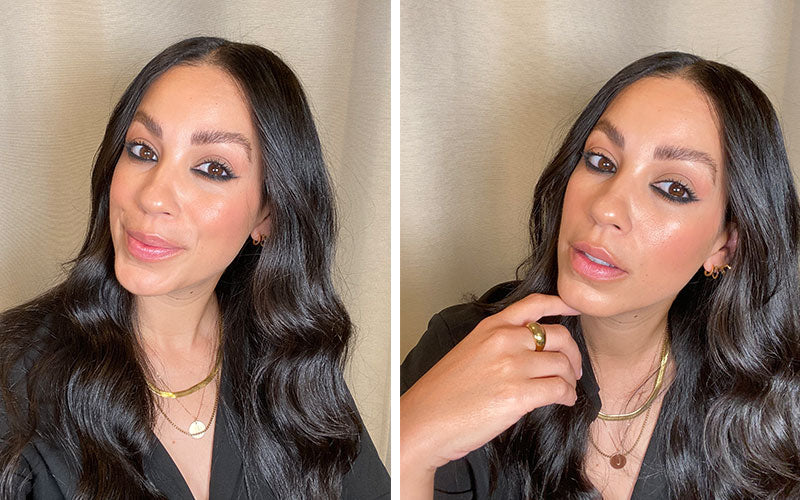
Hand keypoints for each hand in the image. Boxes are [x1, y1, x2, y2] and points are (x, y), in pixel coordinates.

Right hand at [401, 294, 580, 489]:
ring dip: (570, 379)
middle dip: (573, 353)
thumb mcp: (468, 353)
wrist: (425, 421)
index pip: (534, 305)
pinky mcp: (518, 395)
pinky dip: (567, 396)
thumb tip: (529, 353)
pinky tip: (563, 400)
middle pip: (559, 336)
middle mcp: (503, 341)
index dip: (560, 304)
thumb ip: (498, 345)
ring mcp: (512, 366)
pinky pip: (559, 389)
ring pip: (563, 365)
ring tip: (565, 389)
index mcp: (490, 328)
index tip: (573, 309)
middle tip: (573, 368)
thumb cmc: (442, 394)